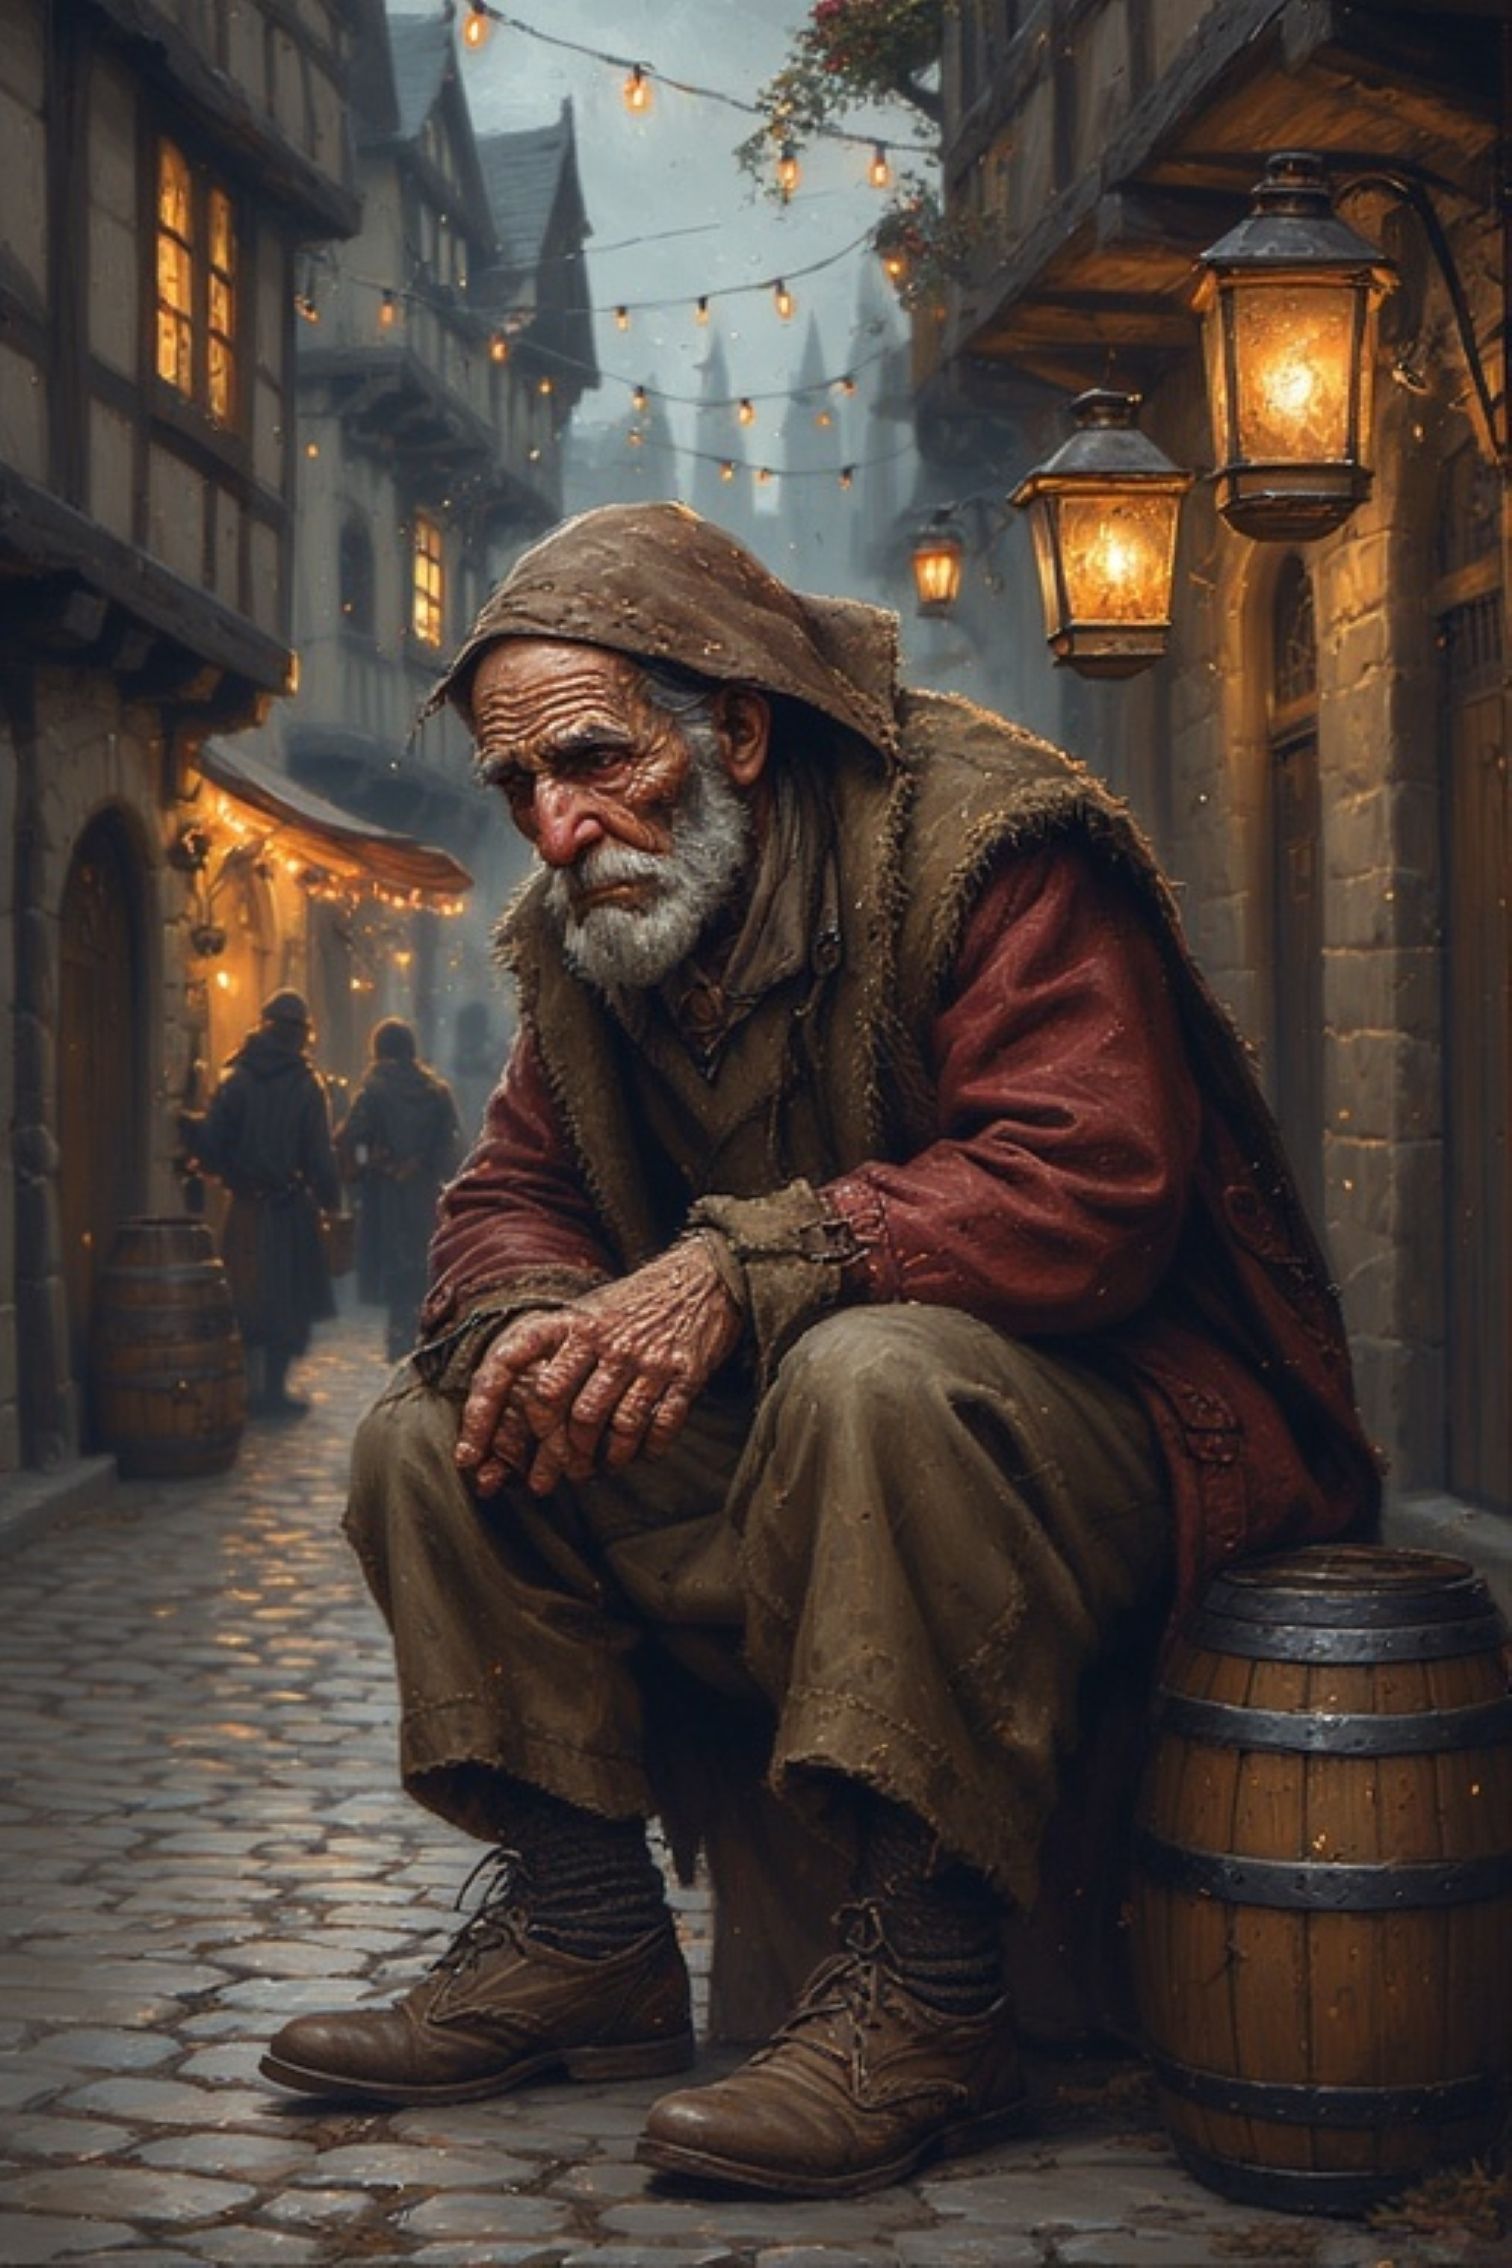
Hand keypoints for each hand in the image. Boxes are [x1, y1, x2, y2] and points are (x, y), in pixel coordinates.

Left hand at [454, 1239, 743, 1497]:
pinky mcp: (683, 1375)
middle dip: (553, 1449)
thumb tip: (518, 1414)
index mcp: (569, 1323)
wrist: (702, 1280)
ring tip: (598, 1468)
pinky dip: (645, 1450)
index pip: (508, 1362)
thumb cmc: (634, 1307)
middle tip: (553, 1475)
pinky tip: (639, 1454)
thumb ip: (555, 1353)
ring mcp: (643, 1358)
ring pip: (608, 1423)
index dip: (481, 1410)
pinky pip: (657, 1427)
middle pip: (557, 1404)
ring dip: (601, 1457)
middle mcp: (602, 1339)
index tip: (469, 1454)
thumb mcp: (586, 1314)